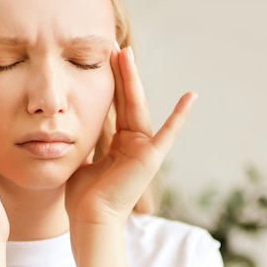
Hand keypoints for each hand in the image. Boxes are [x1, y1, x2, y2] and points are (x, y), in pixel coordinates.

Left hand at [66, 46, 196, 239]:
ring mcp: (143, 149)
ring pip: (138, 107)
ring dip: (132, 80)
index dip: (111, 83)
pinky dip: (179, 116)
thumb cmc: (83, 198)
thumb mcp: (82, 162)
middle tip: (115, 46)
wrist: (89, 220)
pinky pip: (167, 134)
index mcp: (118, 144)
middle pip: (127, 101)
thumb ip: (87, 144)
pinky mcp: (151, 158)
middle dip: (120, 73)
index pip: (115, 107)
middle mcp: (133, 143)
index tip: (104, 61)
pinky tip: (191, 96)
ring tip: (126, 54)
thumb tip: (75, 131)